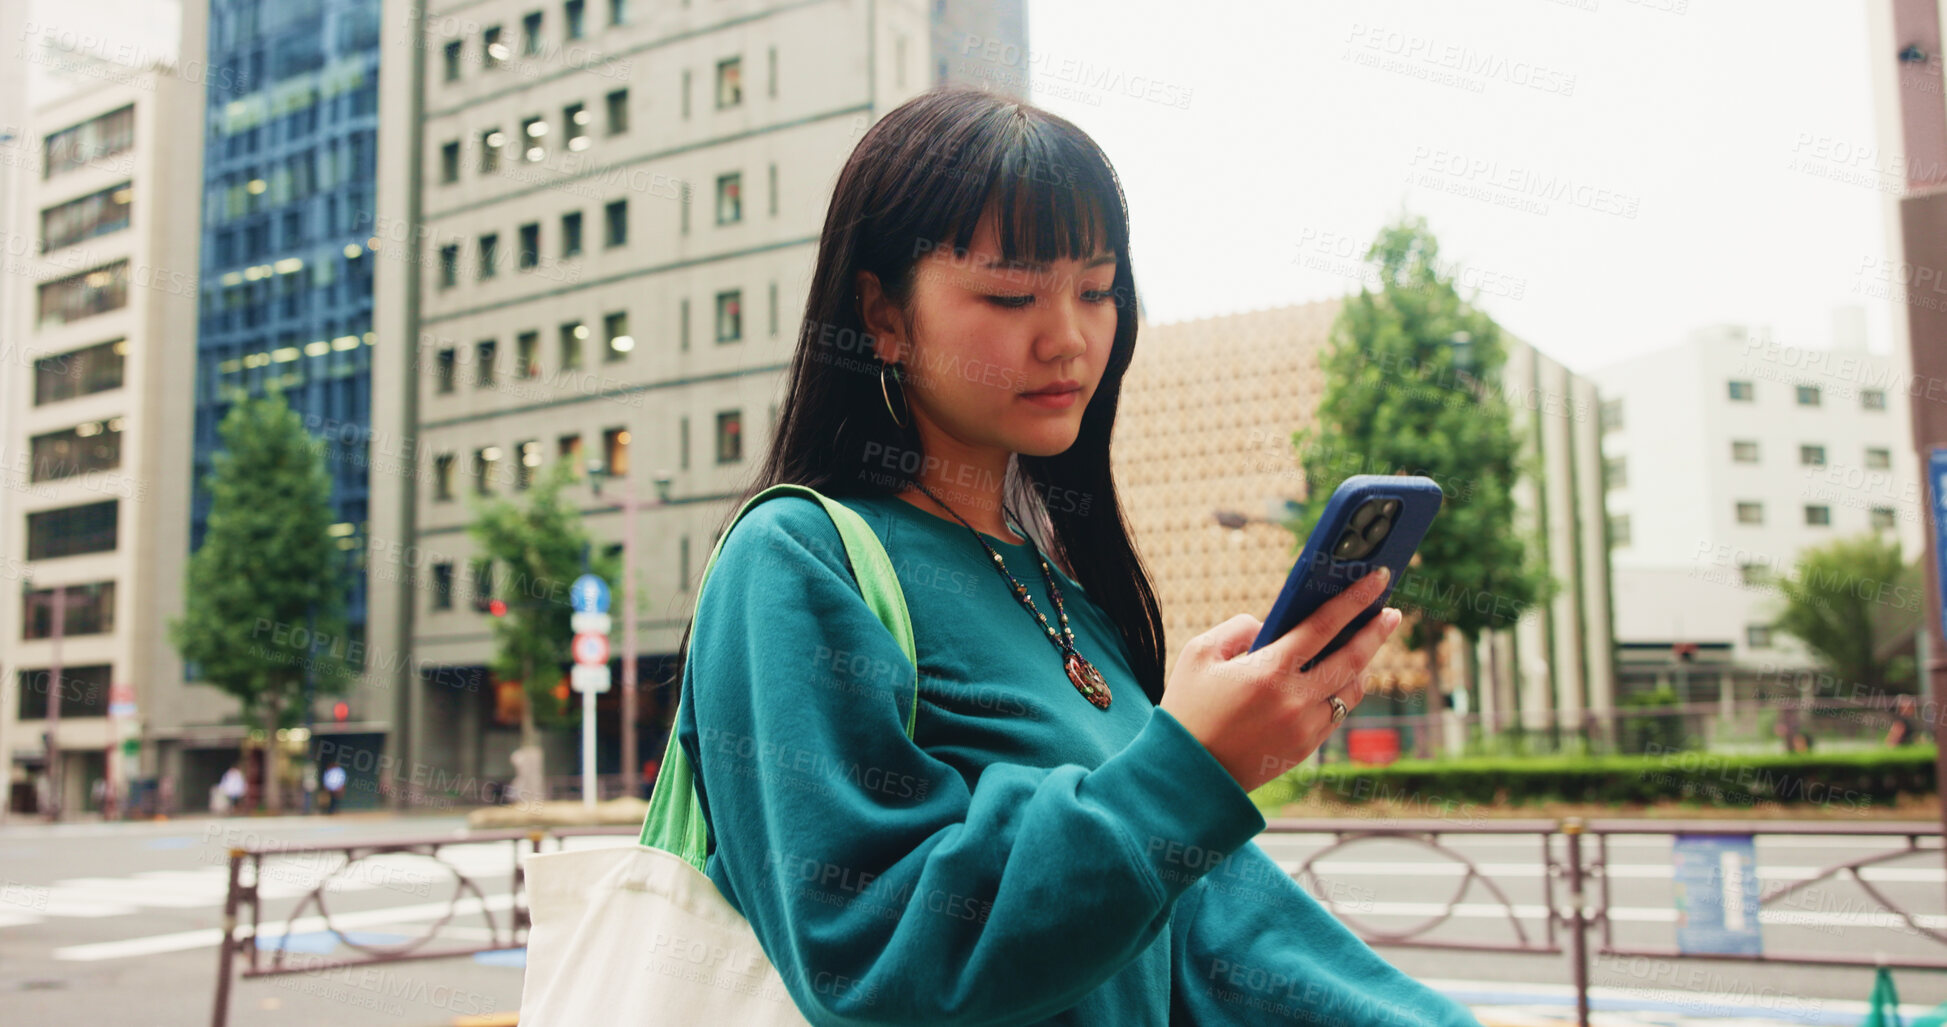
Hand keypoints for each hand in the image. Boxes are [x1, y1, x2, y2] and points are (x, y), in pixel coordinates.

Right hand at [1159, 568, 1403, 793]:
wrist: (1188, 773)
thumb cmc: (1188, 708)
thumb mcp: (1198, 654)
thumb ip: (1238, 629)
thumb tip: (1271, 626)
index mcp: (1268, 671)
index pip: (1324, 625)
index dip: (1355, 599)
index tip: (1378, 578)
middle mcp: (1294, 700)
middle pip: (1352, 658)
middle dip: (1377, 631)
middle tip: (1392, 613)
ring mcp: (1304, 728)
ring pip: (1352, 690)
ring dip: (1364, 664)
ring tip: (1366, 646)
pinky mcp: (1305, 749)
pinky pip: (1337, 714)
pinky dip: (1344, 691)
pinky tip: (1342, 678)